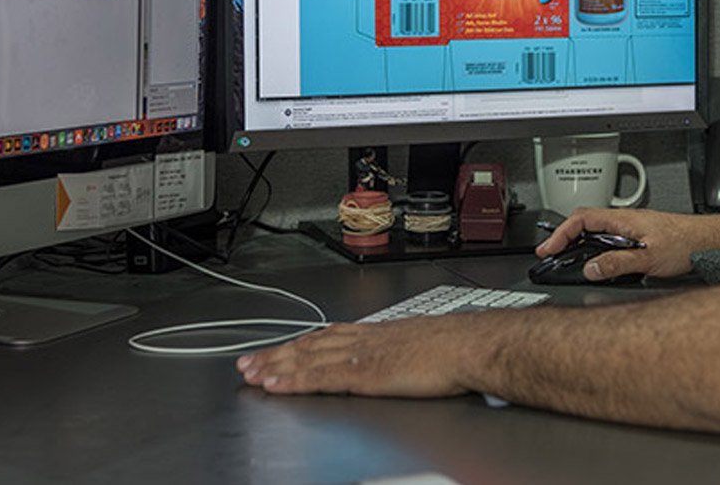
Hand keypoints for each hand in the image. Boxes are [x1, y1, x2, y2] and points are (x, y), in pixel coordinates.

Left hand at [237, 316, 473, 397]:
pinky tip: (275, 385)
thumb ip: (407, 352)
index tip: (281, 348)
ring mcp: (360, 356)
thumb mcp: (425, 344)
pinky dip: (292, 380)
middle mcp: (363, 340)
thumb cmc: (458, 348)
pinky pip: (318, 378)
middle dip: (278, 354)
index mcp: (379, 333)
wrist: (470, 346)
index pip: (329, 336)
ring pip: (306, 359)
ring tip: (251, 374)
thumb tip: (406, 360)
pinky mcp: (362, 374)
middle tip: (249, 361)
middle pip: (310, 346)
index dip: (301, 343)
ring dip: (276, 366)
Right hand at [534, 207, 709, 280]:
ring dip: (580, 244)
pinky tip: (599, 261)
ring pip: (597, 231)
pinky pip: (610, 239)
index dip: (560, 233)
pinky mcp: (640, 236)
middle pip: (585, 223)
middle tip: (552, 255)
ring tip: (569, 260)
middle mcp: (626, 221)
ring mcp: (633, 228)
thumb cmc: (687, 243)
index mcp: (623, 220)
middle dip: (565, 238)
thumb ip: (617, 264)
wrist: (711, 241)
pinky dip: (596, 248)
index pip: (581, 219)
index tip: (548, 249)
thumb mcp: (649, 259)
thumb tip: (590, 269)